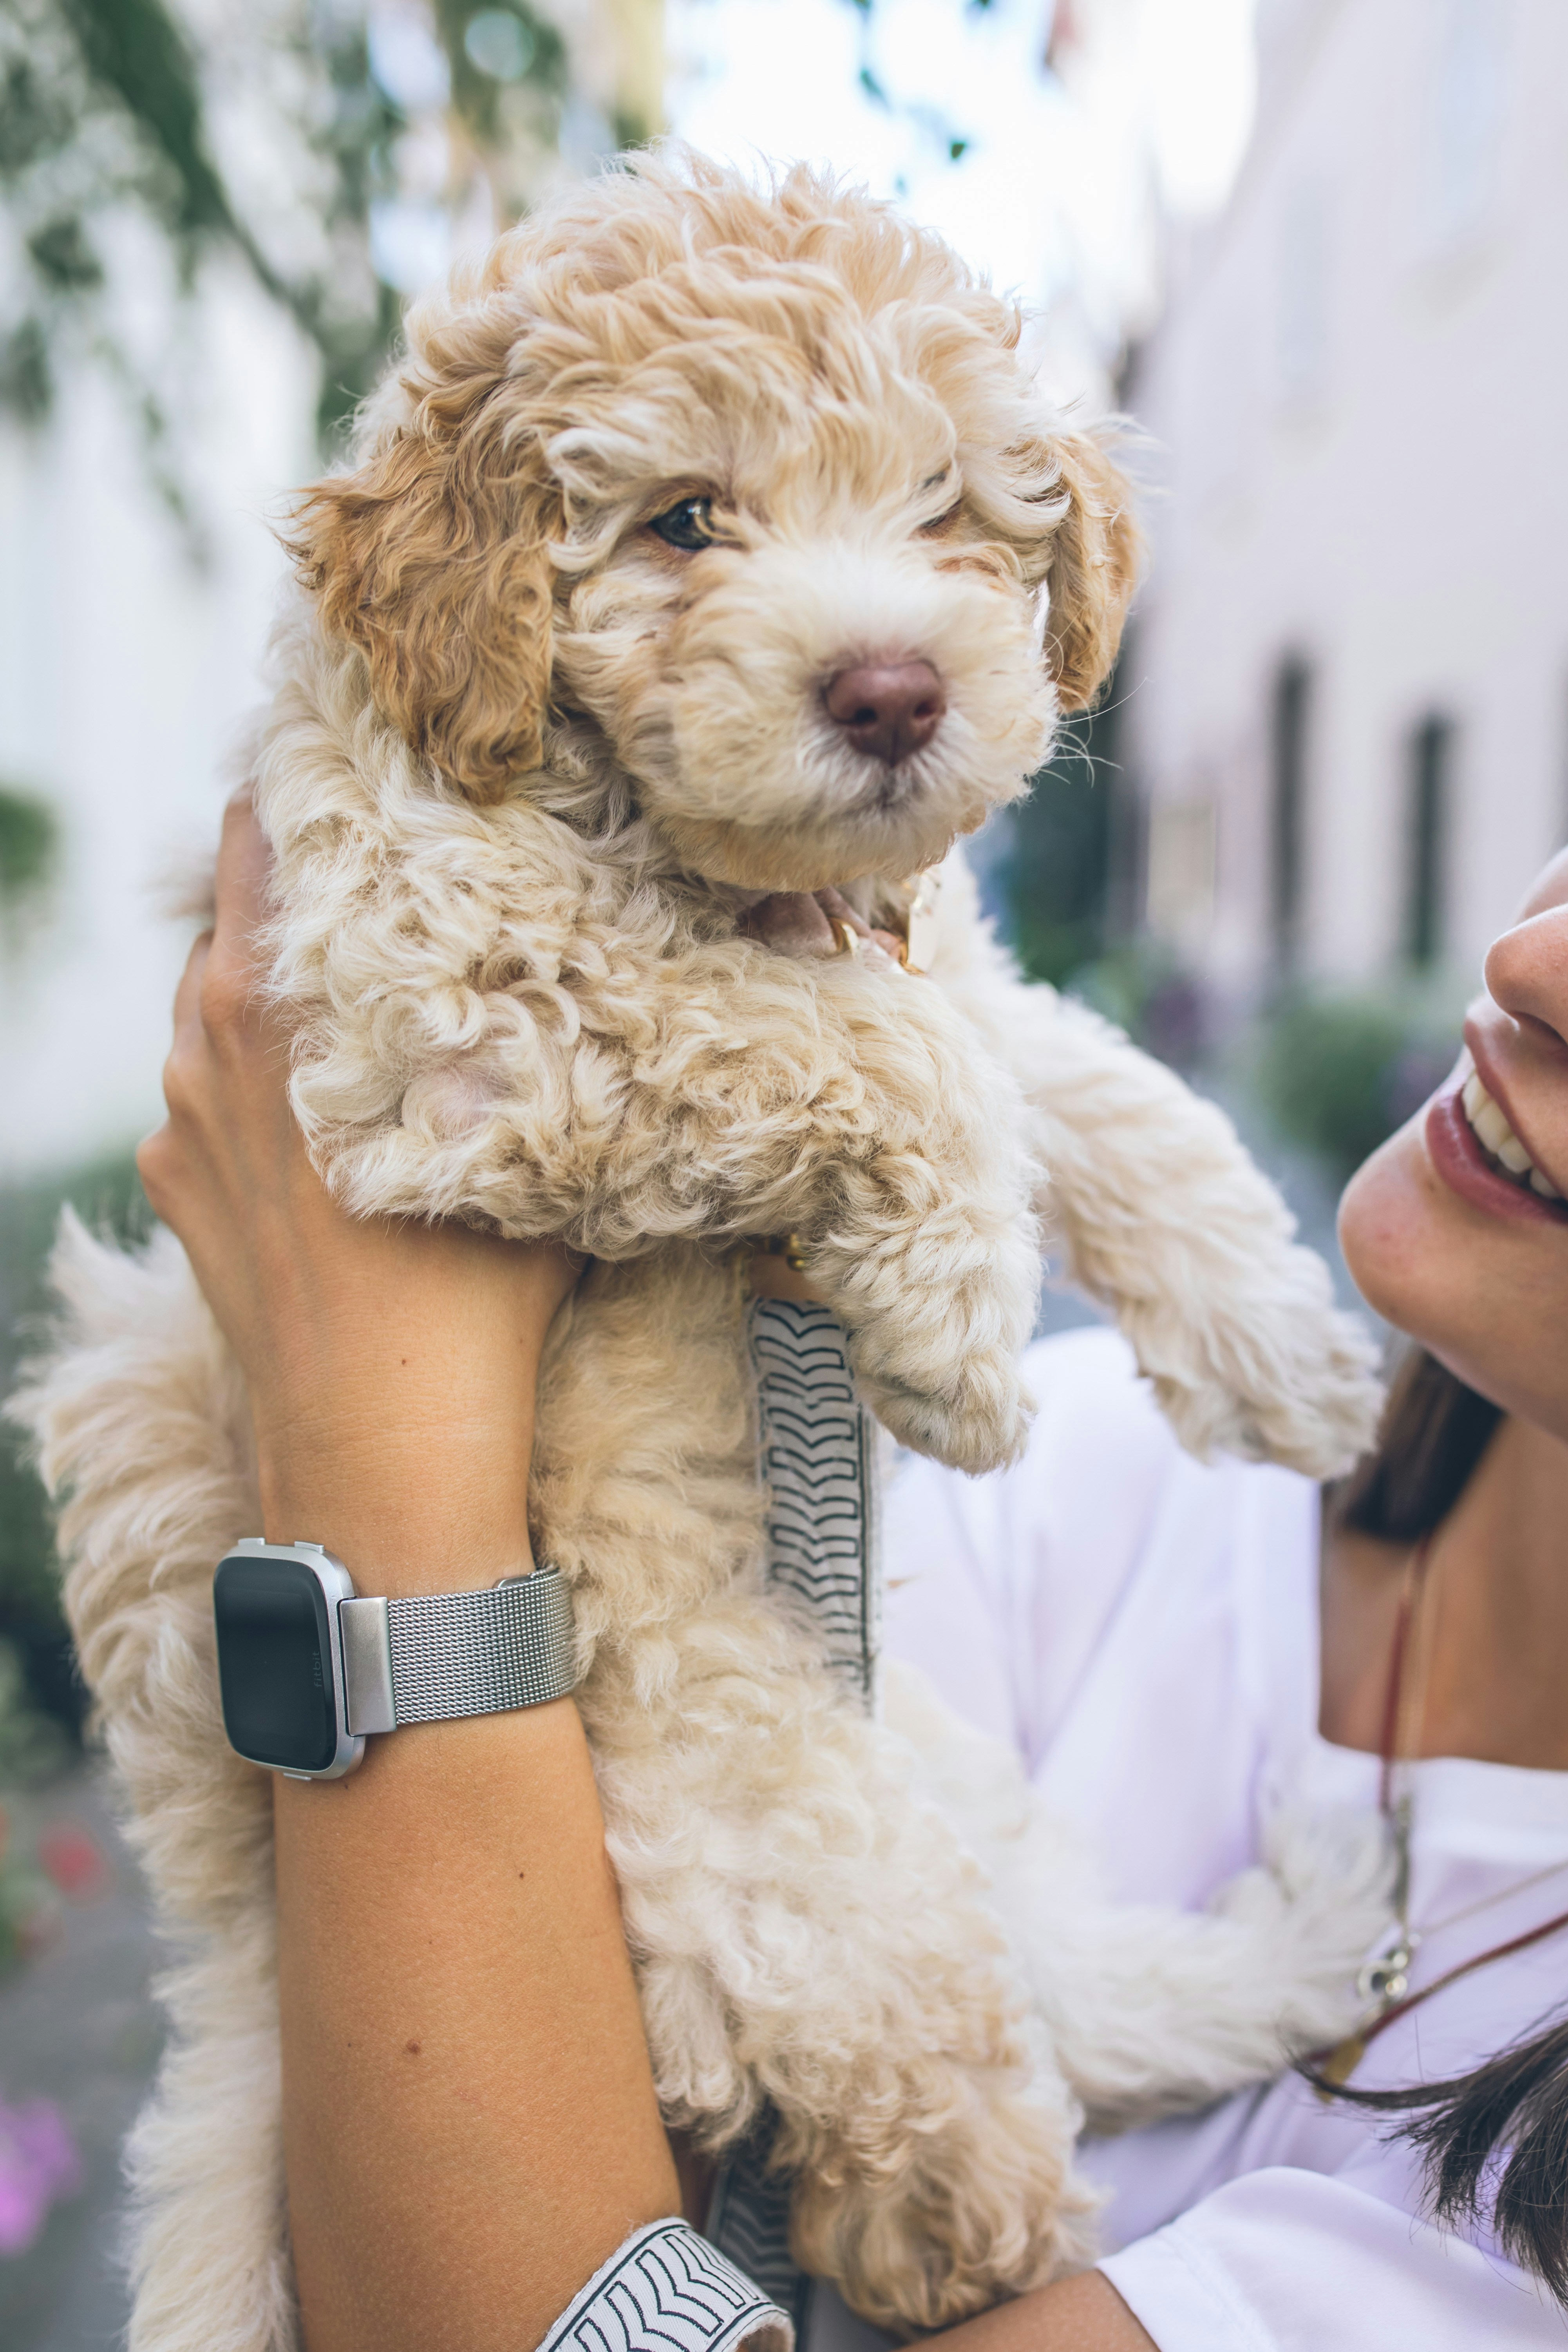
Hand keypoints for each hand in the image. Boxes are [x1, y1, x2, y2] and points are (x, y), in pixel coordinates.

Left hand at [137, 792, 580, 1589]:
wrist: (380, 1459)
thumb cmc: (468, 1310)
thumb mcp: (523, 1148)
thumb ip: (535, 1043)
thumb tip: (609, 968)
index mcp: (276, 1008)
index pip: (260, 836)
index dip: (307, 786)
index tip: (355, 753)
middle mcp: (207, 1048)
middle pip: (230, 908)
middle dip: (298, 878)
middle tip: (378, 856)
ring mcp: (180, 1125)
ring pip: (212, 1003)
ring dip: (274, 980)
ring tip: (356, 980)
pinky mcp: (177, 1190)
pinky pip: (205, 1094)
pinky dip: (251, 1075)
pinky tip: (320, 1103)